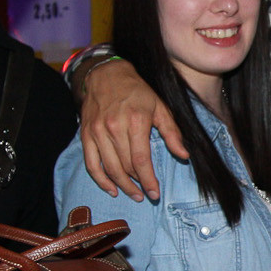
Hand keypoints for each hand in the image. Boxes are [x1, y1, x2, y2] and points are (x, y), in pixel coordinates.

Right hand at [78, 59, 185, 200]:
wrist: (106, 75)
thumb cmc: (137, 91)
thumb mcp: (159, 107)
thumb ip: (172, 132)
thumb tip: (183, 155)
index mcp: (136, 121)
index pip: (142, 160)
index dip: (149, 180)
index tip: (155, 193)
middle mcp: (114, 127)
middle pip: (126, 166)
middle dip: (138, 184)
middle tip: (146, 195)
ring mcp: (98, 132)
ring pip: (110, 168)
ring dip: (122, 185)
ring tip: (133, 194)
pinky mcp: (86, 135)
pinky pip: (91, 164)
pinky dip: (101, 180)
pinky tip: (111, 189)